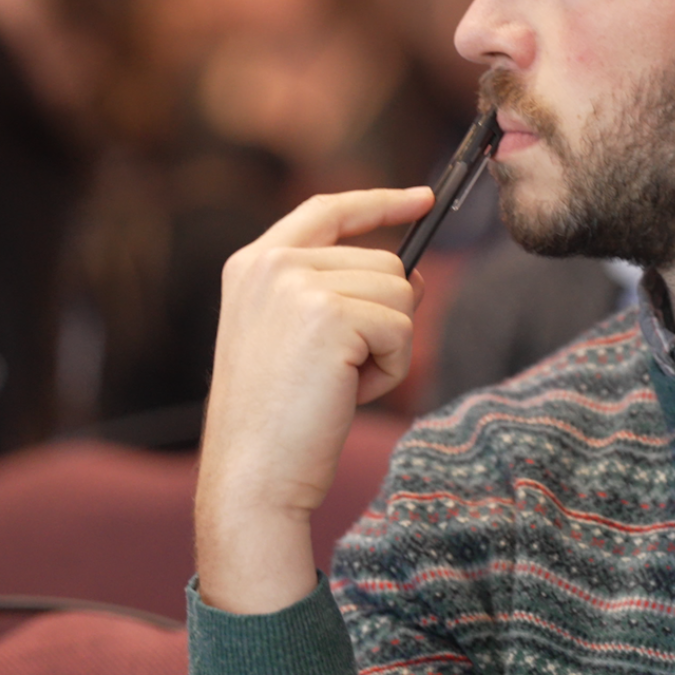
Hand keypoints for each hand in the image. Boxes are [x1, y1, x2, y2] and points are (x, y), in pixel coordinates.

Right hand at [194, 186, 434, 614]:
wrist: (252, 475)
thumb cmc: (277, 421)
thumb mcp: (296, 339)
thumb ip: (336, 294)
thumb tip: (413, 278)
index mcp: (253, 264)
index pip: (328, 211)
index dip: (379, 201)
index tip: (421, 198)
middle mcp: (271, 264)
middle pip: (386, 262)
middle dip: (384, 321)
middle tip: (336, 371)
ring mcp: (298, 285)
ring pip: (401, 294)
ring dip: (388, 348)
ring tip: (338, 383)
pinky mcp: (331, 315)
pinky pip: (403, 329)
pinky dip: (391, 369)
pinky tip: (348, 394)